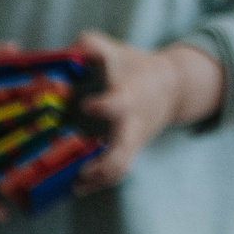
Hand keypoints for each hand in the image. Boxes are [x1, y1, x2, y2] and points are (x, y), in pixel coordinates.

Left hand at [72, 30, 224, 193]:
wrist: (171, 87)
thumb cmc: (133, 67)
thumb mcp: (115, 51)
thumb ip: (89, 46)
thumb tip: (62, 53)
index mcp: (128, 97)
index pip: (119, 104)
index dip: (105, 107)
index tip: (88, 105)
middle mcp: (130, 125)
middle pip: (123, 152)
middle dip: (106, 164)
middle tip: (82, 170)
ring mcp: (130, 142)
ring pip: (120, 169)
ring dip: (99, 180)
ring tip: (76, 184)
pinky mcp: (127, 152)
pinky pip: (115, 173)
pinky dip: (97, 183)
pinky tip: (78, 187)